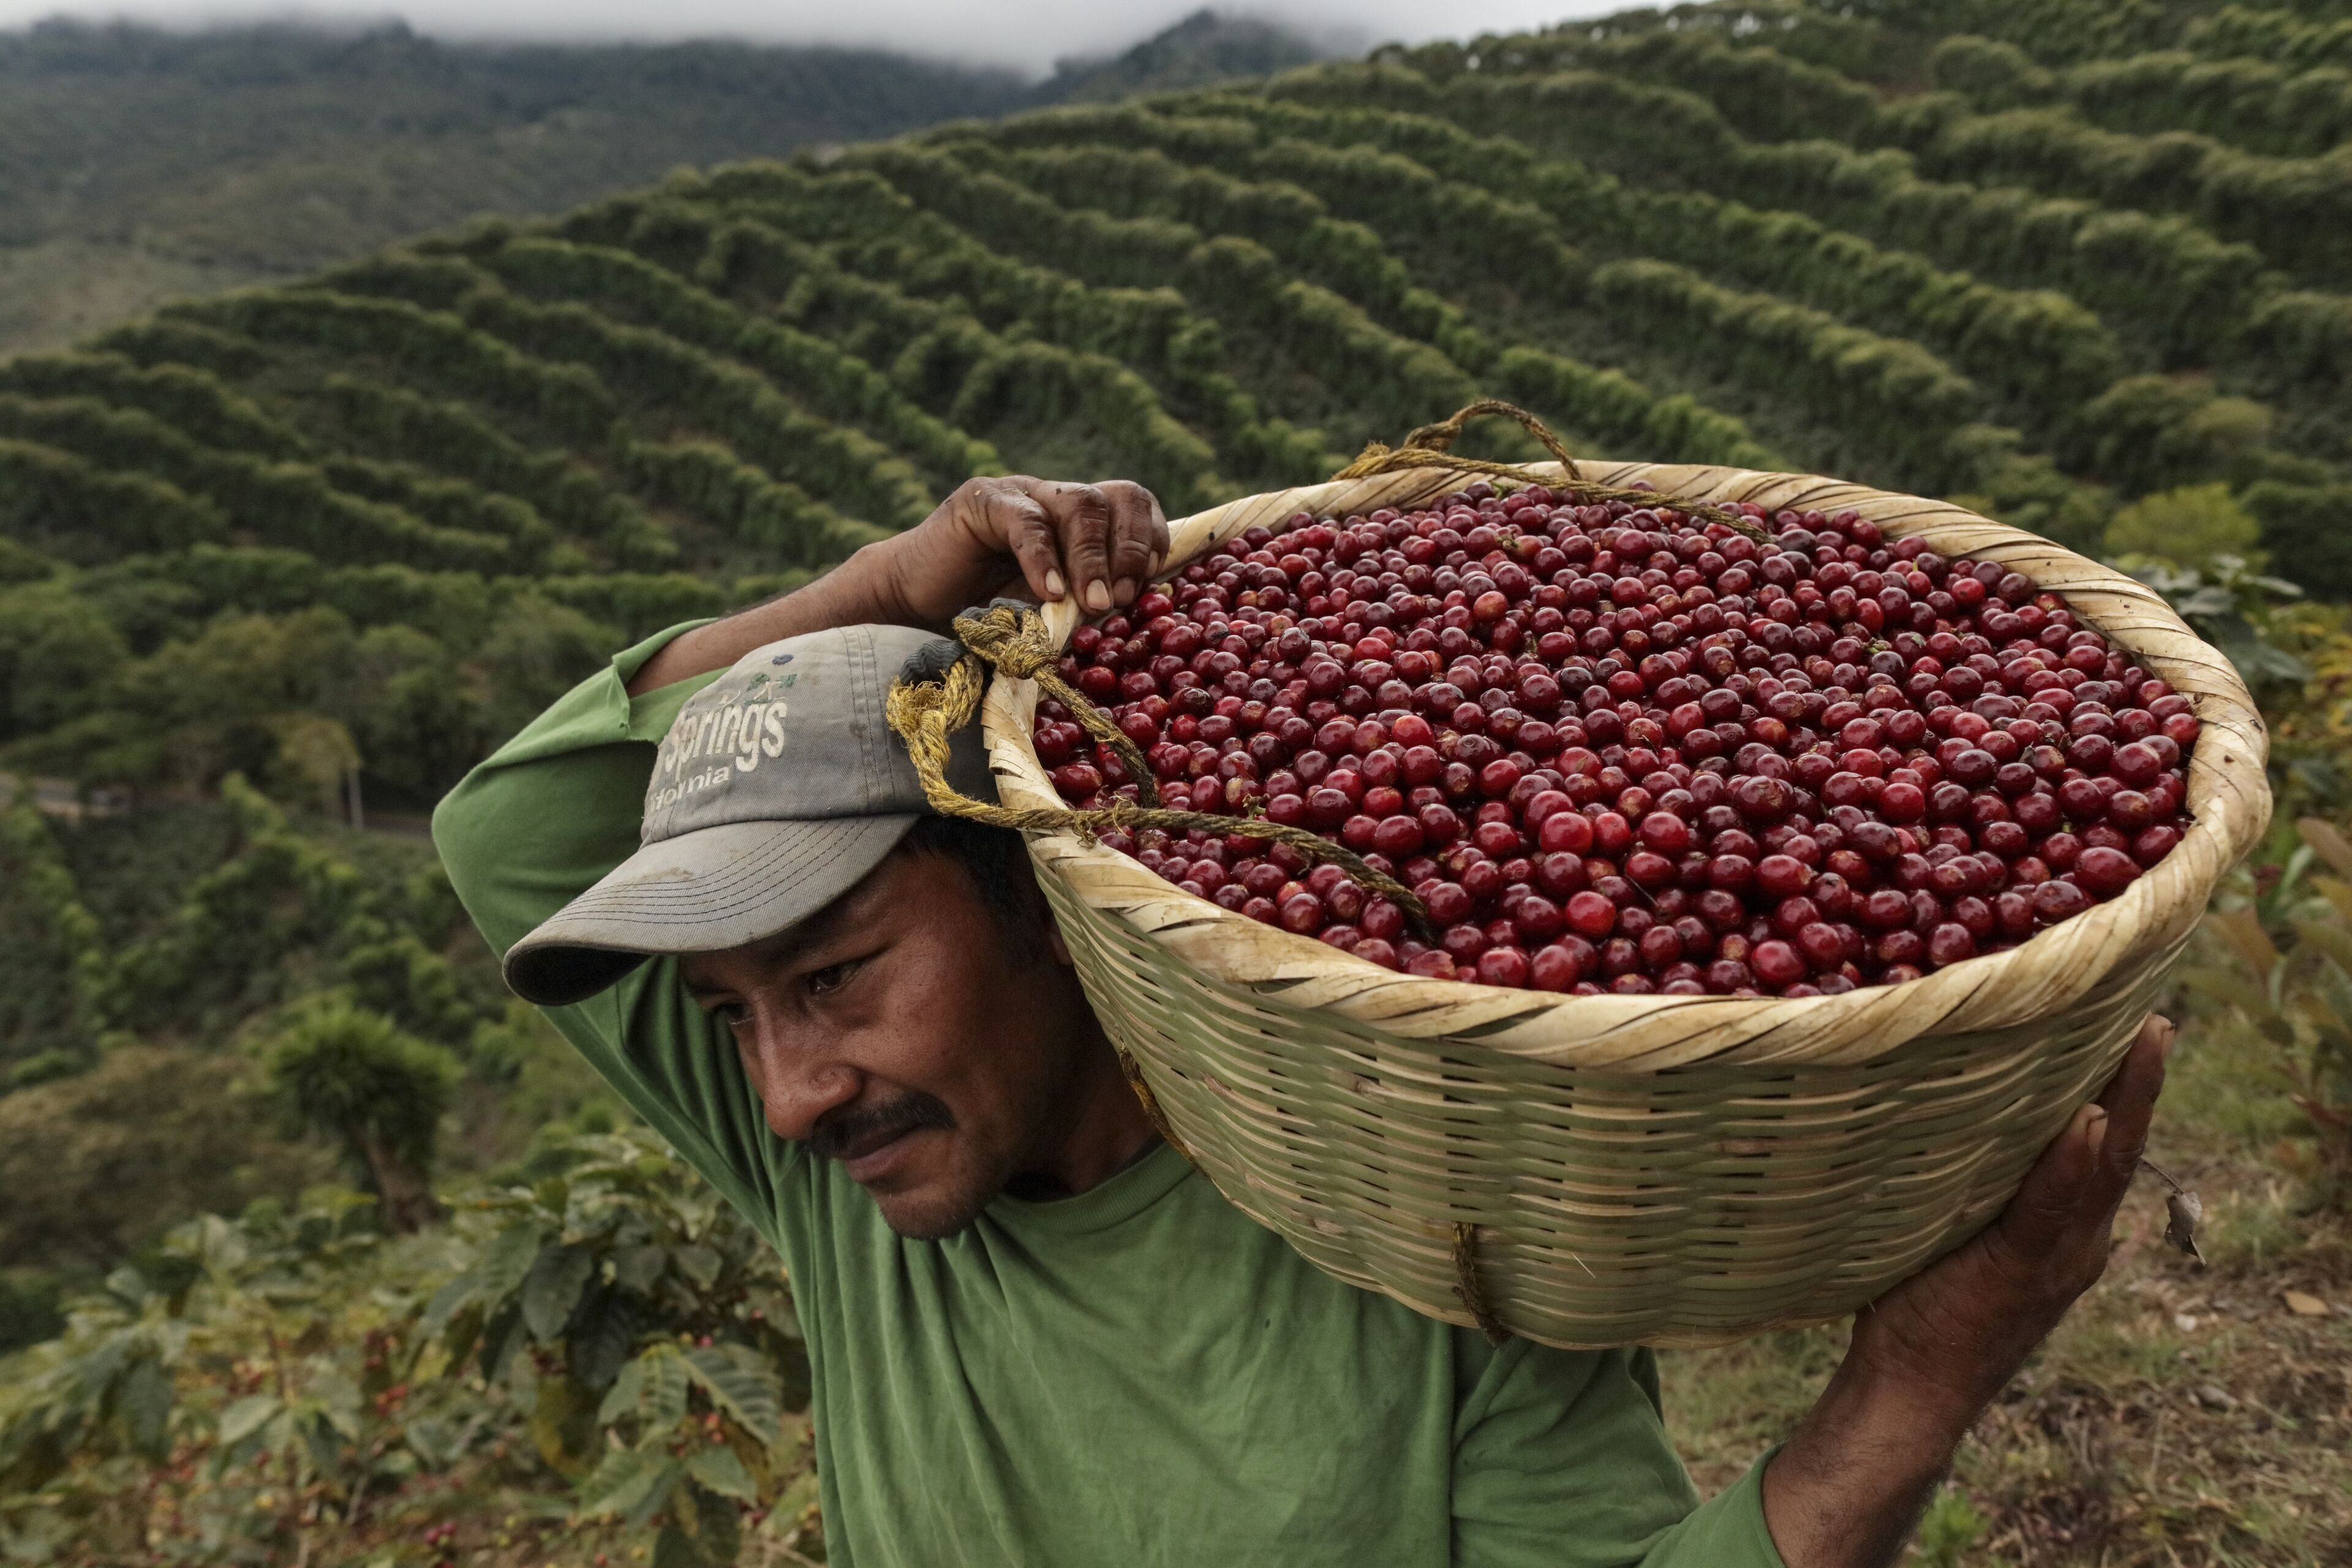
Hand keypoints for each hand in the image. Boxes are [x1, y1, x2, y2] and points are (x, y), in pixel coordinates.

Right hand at [880, 476, 1169, 625]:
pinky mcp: (981, 502)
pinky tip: (1051, 594)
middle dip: (1129, 551)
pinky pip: (1026, 522)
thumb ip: (1091, 601)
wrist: (913, 607)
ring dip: (1094, 559)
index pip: (1132, 503)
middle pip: (1113, 497)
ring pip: (1080, 504)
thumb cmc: (985, 616)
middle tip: (1122, 601)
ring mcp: (1018, 493)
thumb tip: (1144, 613)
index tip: (1148, 586)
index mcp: (1077, 519)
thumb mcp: (1054, 609)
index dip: (1150, 538)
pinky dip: (1045, 560)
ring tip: (1094, 605)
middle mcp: (1052, 497)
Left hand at [1851, 1011, 2171, 1419]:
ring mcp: (2058, 1256)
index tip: (2133, 1026)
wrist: (1910, 1388)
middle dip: (2141, 1080)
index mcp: (2065, 1226)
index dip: (2121, 1090)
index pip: (2103, 1145)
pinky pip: (2051, 1208)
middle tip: (2155, 1014)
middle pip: (2122, 1145)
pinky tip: (2087, 1120)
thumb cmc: (1916, 1303)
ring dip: (2126, 1101)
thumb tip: (1930, 1107)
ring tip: (2143, 1039)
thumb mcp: (1951, 1226)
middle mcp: (2079, 1237)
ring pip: (2105, 1167)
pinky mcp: (2022, 1270)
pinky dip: (2071, 1163)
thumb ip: (1963, 1180)